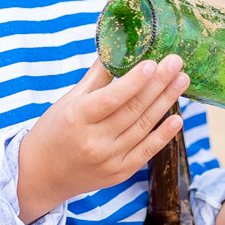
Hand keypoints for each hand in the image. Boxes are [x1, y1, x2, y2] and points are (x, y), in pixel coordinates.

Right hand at [17, 57, 190, 222]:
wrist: (41, 175)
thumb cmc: (53, 131)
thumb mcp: (67, 101)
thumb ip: (95, 79)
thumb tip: (116, 50)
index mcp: (77, 117)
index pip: (111, 98)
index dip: (134, 81)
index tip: (153, 63)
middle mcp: (94, 141)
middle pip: (133, 109)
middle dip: (159, 84)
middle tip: (176, 63)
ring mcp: (108, 159)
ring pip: (143, 127)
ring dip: (166, 102)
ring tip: (182, 81)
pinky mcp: (119, 173)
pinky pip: (146, 152)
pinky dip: (163, 136)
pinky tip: (177, 118)